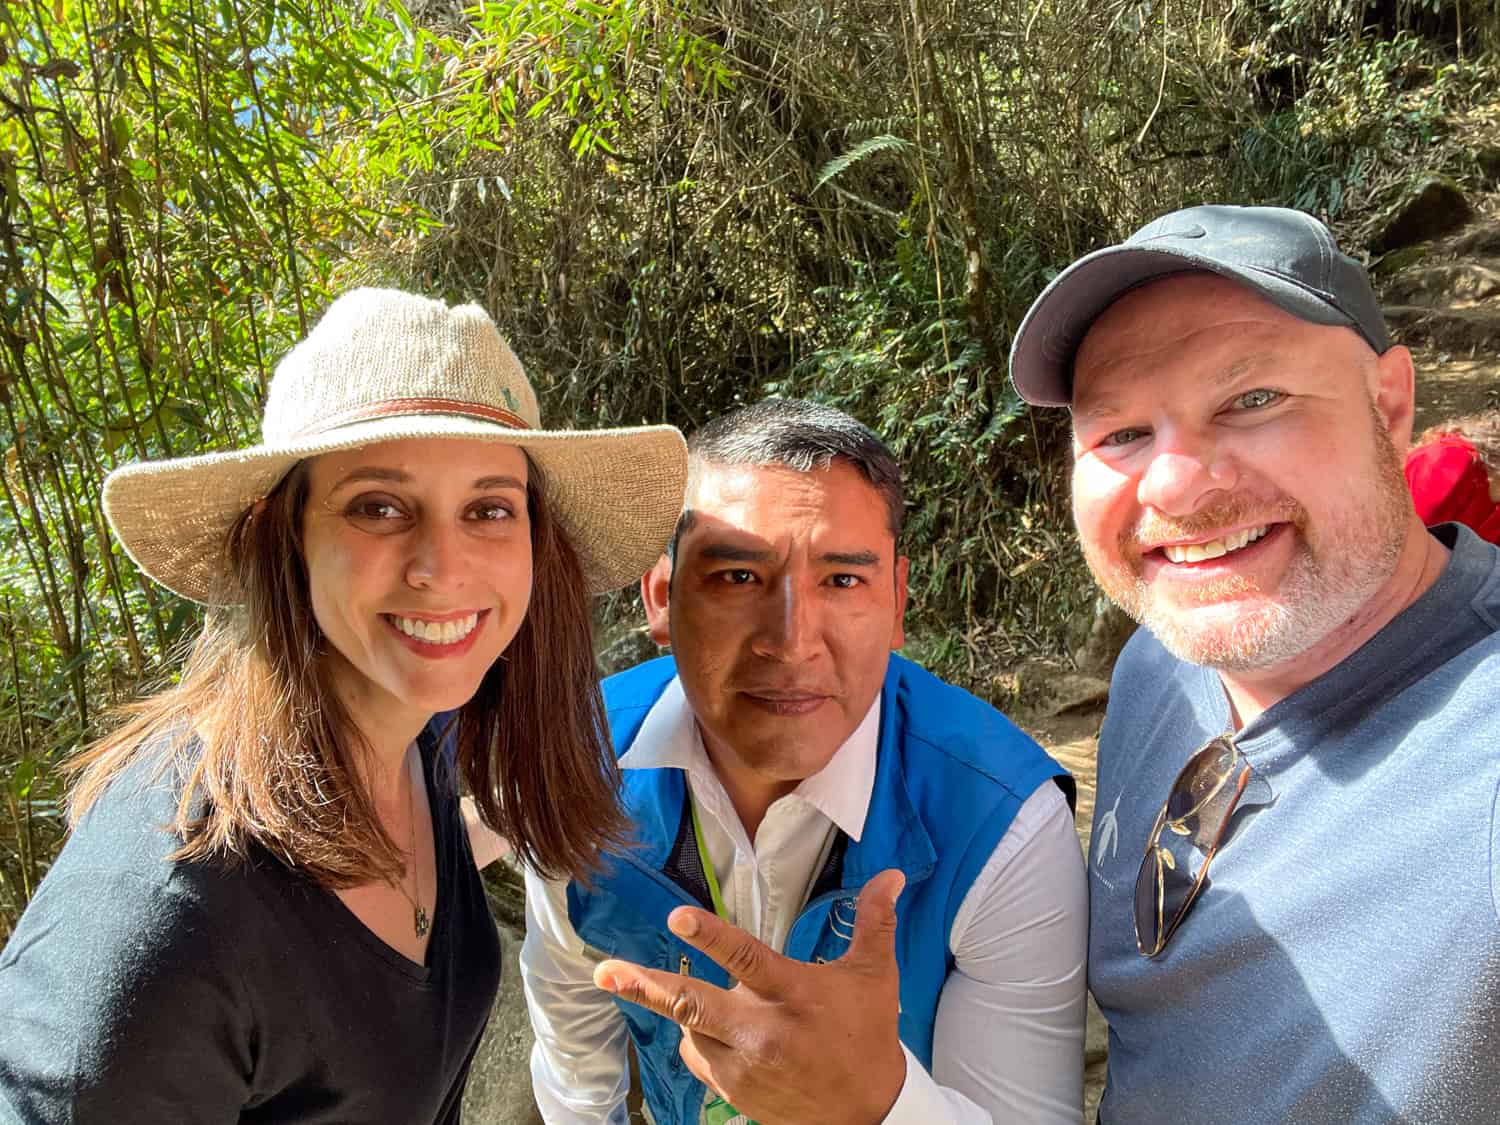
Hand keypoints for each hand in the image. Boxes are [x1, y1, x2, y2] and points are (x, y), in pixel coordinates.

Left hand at [594, 868, 907, 1124]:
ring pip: (689, 1028)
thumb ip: (874, 922)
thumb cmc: (869, 1036)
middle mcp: (761, 1030)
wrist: (867, 1116)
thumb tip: (892, 875)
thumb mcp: (876, 977)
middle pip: (692, 1004)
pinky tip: (712, 1030)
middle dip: (645, 986)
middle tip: (606, 970)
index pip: (745, 958)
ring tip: (673, 990)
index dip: (709, 936)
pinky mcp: (733, 1091)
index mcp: (793, 993)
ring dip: (682, 1009)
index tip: (676, 916)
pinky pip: (697, 1057)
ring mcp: (743, 1064)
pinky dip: (697, 1039)